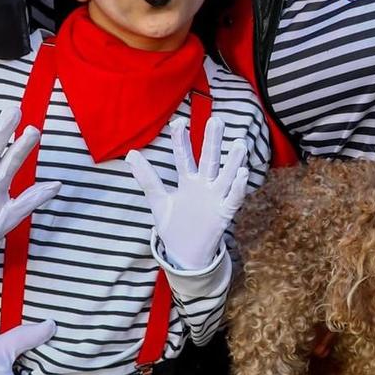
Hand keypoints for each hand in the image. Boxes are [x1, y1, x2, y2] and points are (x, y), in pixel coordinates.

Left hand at [125, 115, 247, 272]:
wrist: (185, 254)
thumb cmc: (173, 226)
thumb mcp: (158, 200)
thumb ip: (147, 178)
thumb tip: (131, 153)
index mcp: (187, 180)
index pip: (184, 156)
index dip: (181, 140)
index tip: (179, 122)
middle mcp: (204, 185)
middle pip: (209, 159)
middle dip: (212, 141)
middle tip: (216, 120)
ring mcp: (216, 198)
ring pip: (226, 176)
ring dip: (234, 161)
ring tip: (239, 143)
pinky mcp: (224, 214)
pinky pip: (233, 199)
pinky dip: (238, 187)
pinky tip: (243, 173)